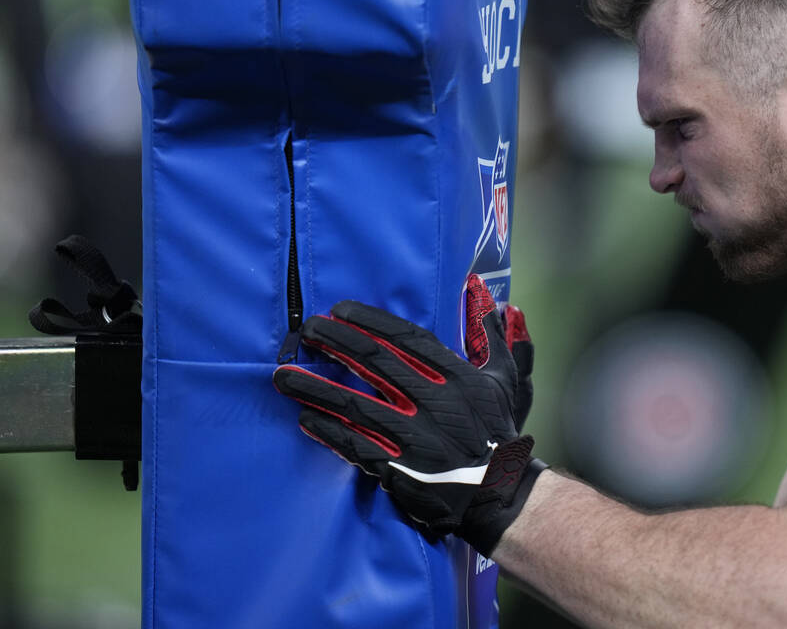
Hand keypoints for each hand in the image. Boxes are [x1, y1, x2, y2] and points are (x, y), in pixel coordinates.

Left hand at [273, 274, 544, 553]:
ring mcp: (414, 436)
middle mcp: (434, 401)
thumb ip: (491, 336)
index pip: (407, 338)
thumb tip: (487, 294)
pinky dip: (328, 432)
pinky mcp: (399, 467)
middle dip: (335, 342)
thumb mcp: (504, 379)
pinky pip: (355, 445)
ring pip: (355, 404)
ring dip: (315, 388)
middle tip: (307, 330)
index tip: (340, 309)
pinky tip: (304, 419)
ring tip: (282, 376)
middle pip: (374, 362)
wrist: (499, 492)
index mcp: (457, 376)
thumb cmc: (498, 431)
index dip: (370, 321)